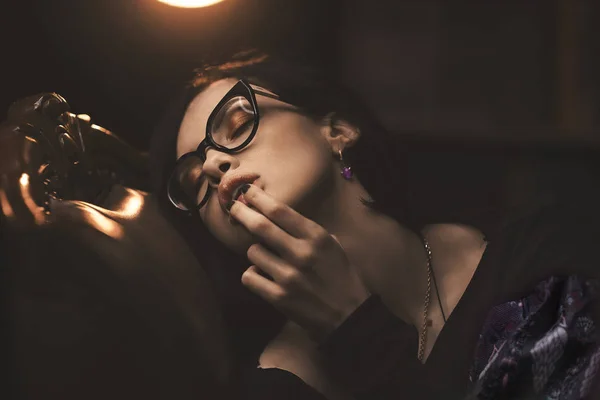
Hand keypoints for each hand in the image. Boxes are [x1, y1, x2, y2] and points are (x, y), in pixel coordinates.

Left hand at [229, 184, 369, 340]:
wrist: (350, 316)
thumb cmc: (342, 278)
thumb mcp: (333, 247)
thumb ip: (308, 232)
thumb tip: (279, 217)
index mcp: (316, 237)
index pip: (279, 211)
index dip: (258, 199)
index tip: (247, 192)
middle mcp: (301, 253)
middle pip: (260, 226)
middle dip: (242, 214)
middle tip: (234, 209)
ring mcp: (288, 276)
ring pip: (253, 252)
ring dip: (255, 252)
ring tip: (266, 259)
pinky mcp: (278, 297)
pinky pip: (249, 277)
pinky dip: (252, 275)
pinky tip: (262, 277)